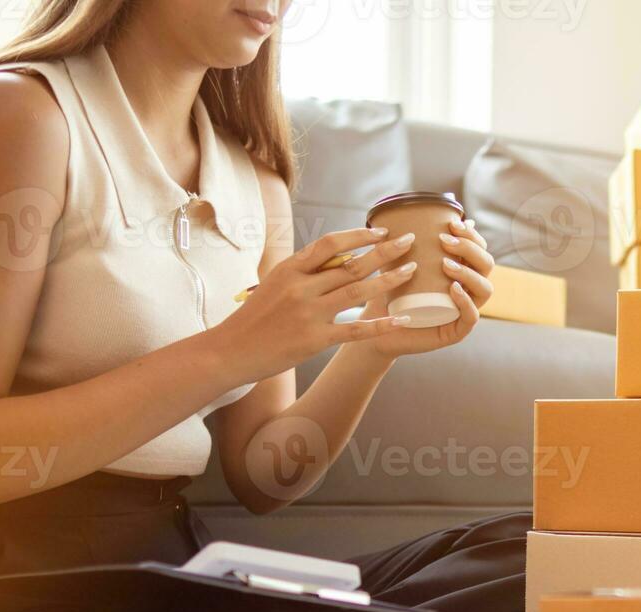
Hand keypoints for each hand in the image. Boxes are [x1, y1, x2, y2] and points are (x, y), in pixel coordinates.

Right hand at [207, 227, 418, 384]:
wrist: (229, 350)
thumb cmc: (254, 317)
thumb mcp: (274, 283)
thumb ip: (304, 271)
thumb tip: (339, 257)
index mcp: (290, 269)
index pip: (331, 243)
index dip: (359, 235)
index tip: (381, 231)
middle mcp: (300, 287)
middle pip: (351, 264)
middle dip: (385, 251)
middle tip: (410, 241)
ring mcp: (308, 313)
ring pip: (357, 291)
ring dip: (388, 279)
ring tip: (411, 271)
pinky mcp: (314, 340)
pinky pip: (355, 329)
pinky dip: (380, 323)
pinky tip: (401, 319)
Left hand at [351, 216, 495, 358]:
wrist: (377, 324)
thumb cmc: (390, 290)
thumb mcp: (401, 259)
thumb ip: (414, 238)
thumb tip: (429, 212)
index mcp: (462, 271)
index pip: (479, 249)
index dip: (472, 235)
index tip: (452, 224)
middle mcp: (469, 289)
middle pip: (486, 265)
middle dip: (470, 249)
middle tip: (445, 241)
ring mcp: (465, 311)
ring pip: (485, 289)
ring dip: (469, 274)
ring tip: (446, 265)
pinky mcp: (456, 331)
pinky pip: (472, 317)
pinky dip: (466, 302)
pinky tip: (453, 289)